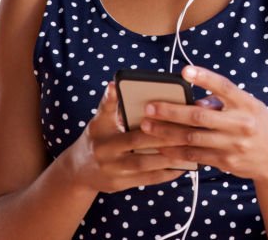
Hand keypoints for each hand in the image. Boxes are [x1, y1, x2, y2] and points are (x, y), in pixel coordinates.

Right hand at [62, 81, 191, 193]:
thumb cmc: (95, 138)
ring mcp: (113, 171)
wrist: (77, 171)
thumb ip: (109, 104)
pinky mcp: (121, 185)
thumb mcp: (98, 120)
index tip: (163, 112)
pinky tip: (182, 167)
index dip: (143, 120)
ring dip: (169, 158)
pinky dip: (165, 174)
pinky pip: (146, 180)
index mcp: (103, 134)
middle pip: (139, 145)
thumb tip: (115, 83)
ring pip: (145, 165)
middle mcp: (107, 154)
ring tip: (190, 148)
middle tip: (187, 129)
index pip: (123, 123)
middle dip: (164, 137)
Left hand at [143, 65, 267, 181]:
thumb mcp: (248, 107)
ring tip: (147, 127)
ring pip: (193, 138)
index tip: (184, 71)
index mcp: (248, 104)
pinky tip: (161, 146)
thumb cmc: (256, 125)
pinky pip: (195, 156)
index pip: (225, 87)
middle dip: (171, 111)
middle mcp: (241, 124)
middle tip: (149, 107)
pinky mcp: (226, 162)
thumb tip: (193, 101)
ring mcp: (233, 145)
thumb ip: (223, 101)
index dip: (205, 78)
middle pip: (200, 116)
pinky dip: (176, 151)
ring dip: (166, 132)